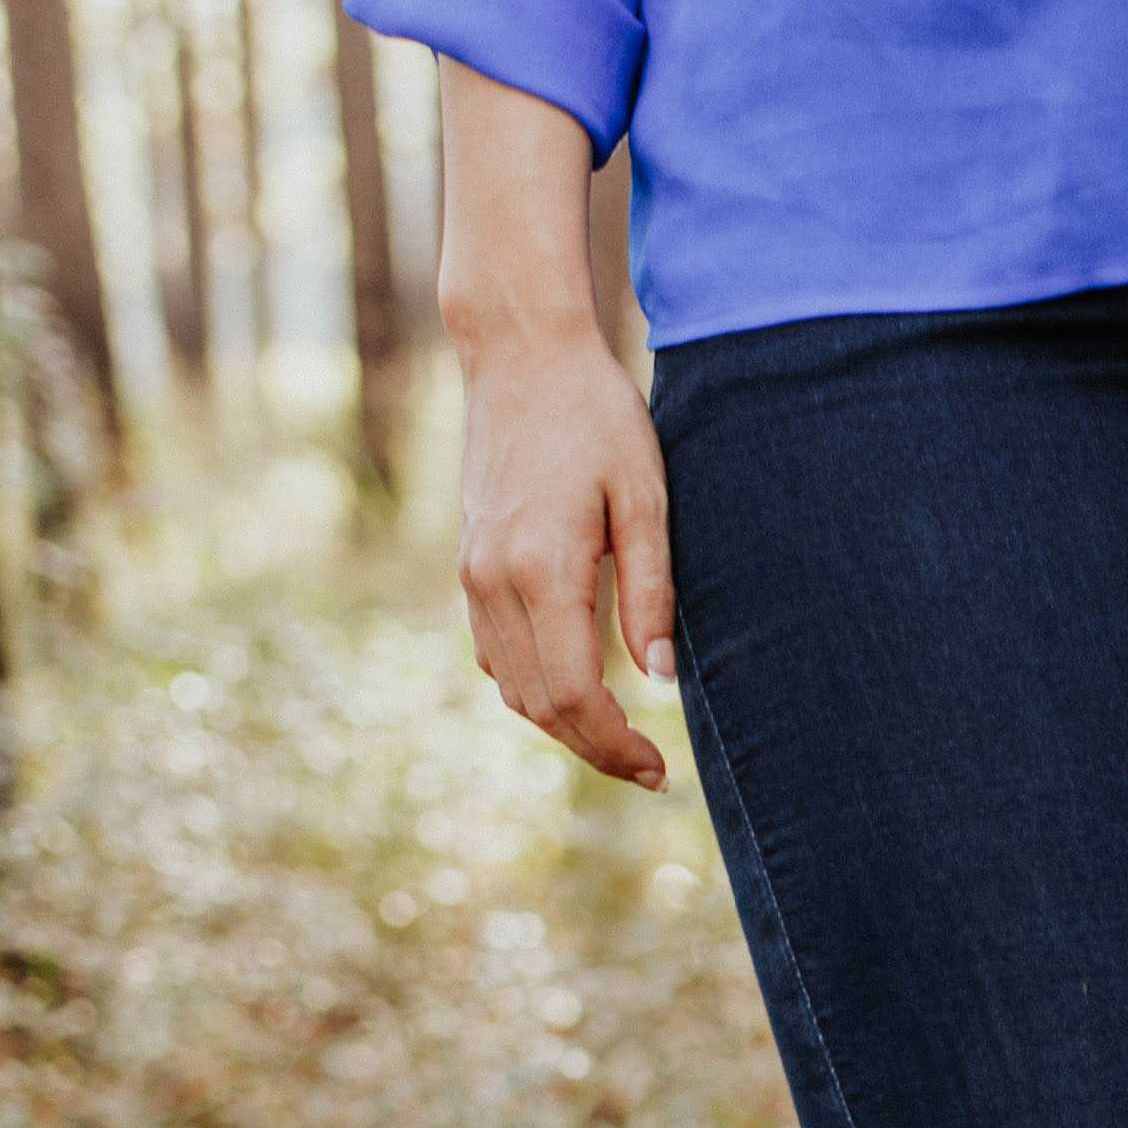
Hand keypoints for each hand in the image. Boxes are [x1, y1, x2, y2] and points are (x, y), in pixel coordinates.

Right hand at [454, 326, 674, 788]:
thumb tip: (660, 682)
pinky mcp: (468, 567)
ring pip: (510, 687)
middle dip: (594, 748)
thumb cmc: (596, 417)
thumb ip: (652, 592)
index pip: (572, 694)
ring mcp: (472, 576)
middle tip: (649, 771)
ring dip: (562, 725)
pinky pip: (494, 654)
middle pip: (538, 705)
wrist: (520, 356)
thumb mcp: (644, 498)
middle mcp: (494, 582)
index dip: (615, 744)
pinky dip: (533, 687)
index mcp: (541, 570)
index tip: (659, 769)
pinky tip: (576, 688)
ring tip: (620, 739)